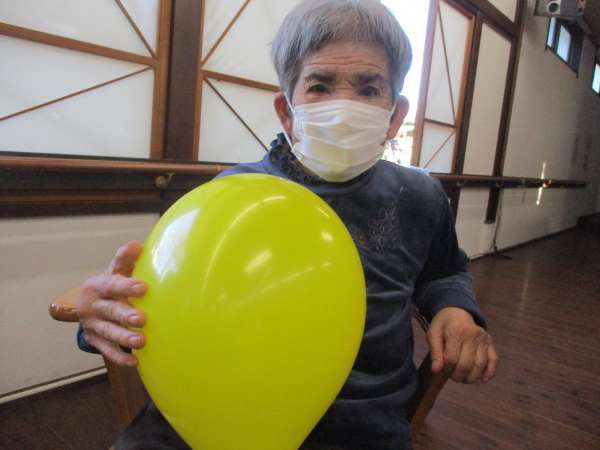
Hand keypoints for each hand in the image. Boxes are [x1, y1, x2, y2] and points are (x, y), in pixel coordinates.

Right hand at [77, 241, 146, 366]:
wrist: (90, 303)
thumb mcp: (117, 269)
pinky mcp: (95, 340)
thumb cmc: (112, 284)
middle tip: (142, 319)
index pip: (111, 285)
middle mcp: (91, 306)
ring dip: (124, 338)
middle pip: (109, 310)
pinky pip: (107, 350)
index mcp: (97, 285)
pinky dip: (119, 356)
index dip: (126, 286)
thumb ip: (126, 259)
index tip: (143, 287)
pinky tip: (134, 361)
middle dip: (125, 315)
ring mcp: (92, 325)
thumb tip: (138, 245)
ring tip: (142, 342)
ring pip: (108, 332)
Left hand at [427, 307, 498, 383]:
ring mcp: (483, 339)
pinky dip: (489, 373)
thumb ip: (434, 353)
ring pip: (480, 365)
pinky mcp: (490, 343)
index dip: (446, 369)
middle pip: (466, 364)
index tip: (442, 369)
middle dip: (457, 375)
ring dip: (471, 378)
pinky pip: (493, 360)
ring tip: (463, 379)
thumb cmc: (443, 325)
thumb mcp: (433, 334)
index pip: (452, 358)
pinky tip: (482, 380)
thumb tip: (436, 371)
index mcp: (456, 331)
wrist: (457, 312)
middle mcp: (473, 335)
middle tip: (451, 376)